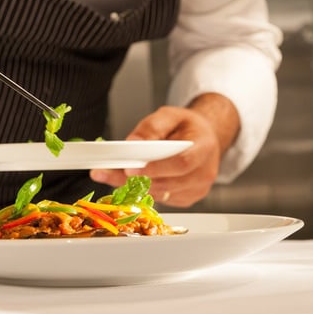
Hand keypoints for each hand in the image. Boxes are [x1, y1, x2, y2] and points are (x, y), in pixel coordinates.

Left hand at [89, 95, 238, 206]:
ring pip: (160, 193)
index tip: (131, 169)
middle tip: (107, 173)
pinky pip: (161, 198)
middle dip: (135, 180)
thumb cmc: (188, 126)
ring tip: (108, 175)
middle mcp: (203, 173)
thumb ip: (152, 127)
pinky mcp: (186, 198)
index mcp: (203, 148)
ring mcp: (196, 189)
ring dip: (133, 187)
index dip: (156, 168)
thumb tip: (133, 142)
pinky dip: (143, 191)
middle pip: (167, 183)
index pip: (181, 163)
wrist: (205, 139)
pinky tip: (129, 180)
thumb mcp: (170, 115)